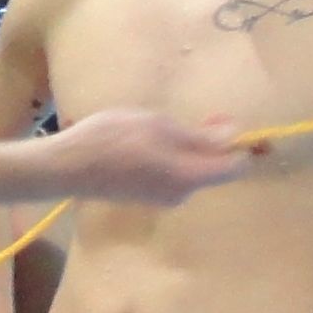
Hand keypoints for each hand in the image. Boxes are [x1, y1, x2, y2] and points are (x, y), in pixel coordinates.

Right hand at [38, 105, 250, 206]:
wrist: (68, 168)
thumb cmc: (114, 140)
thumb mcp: (160, 127)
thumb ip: (200, 136)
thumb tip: (235, 134)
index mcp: (190, 176)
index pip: (235, 167)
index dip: (245, 146)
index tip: (243, 126)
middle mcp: (182, 193)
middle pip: (212, 168)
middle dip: (214, 142)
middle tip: (207, 114)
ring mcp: (162, 197)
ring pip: (190, 169)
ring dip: (189, 147)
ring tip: (166, 122)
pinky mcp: (145, 195)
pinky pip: (171, 173)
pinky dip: (171, 156)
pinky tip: (149, 138)